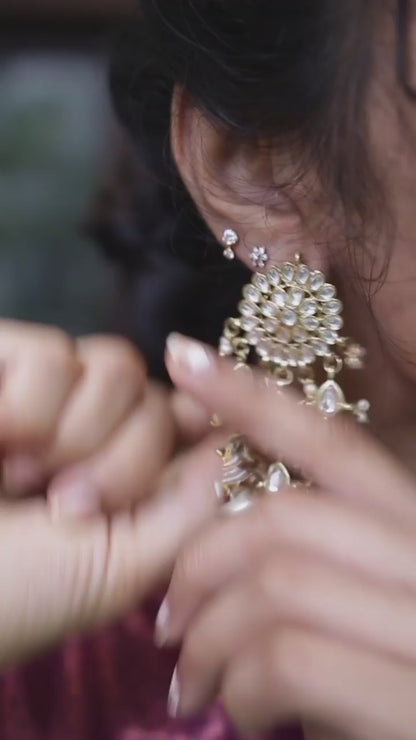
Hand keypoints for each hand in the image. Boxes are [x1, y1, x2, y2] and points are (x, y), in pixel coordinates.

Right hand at [0, 324, 220, 667]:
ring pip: (116, 367)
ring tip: (24, 478)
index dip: (208, 425)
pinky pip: (51, 355)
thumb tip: (241, 444)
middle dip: (125, 459)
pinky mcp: (3, 363)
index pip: (192, 427)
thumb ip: (189, 509)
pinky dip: (26, 407)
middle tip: (70, 506)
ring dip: (75, 435)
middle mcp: (92, 435)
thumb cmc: (8, 596)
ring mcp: (46, 398)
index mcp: (127, 485)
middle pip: (161, 399)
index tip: (210, 435)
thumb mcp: (117, 568)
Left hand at [159, 334, 415, 739]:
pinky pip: (287, 659)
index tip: (184, 358)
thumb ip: (326, 559)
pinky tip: (240, 710)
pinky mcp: (412, 700)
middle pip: (286, 517)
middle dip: (200, 565)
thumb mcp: (371, 605)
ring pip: (276, 584)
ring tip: (192, 680)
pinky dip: (238, 688)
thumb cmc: (389, 678)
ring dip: (209, 638)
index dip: (252, 398)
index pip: (333, 442)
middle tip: (167, 620)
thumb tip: (230, 529)